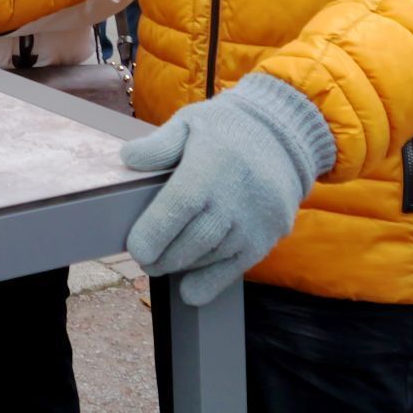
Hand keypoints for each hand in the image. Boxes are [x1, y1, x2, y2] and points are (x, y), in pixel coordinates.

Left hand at [119, 74, 334, 304]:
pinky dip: (211, 282)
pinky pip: (237, 268)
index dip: (156, 232)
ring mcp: (255, 221)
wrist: (284, 136)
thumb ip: (159, 145)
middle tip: (143, 260)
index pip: (181, 205)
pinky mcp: (268, 237)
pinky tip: (189, 290)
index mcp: (211, 165)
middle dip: (163, 257)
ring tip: (161, 264)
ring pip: (212, 256)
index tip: (136, 249)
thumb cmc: (226, 130)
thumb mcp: (190, 123)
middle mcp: (236, 197)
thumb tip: (128, 158)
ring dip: (183, 266)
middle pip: (194, 240)